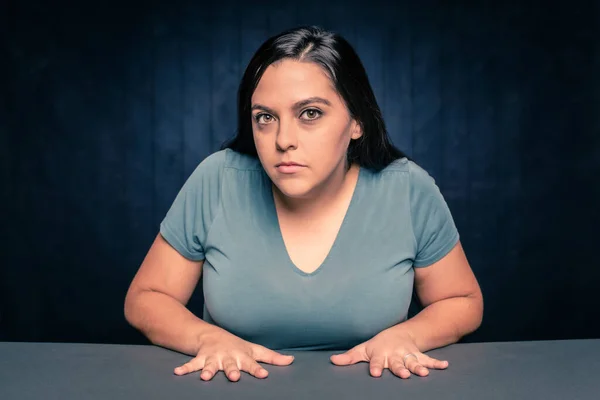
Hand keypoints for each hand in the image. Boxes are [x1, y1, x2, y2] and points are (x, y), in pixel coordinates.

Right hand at [173, 327, 294, 380]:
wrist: (213, 335)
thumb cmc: (238, 347)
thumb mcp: (255, 350)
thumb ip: (272, 358)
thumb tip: (292, 361)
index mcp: (242, 356)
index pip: (252, 364)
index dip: (258, 370)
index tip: (264, 376)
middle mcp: (228, 357)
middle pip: (230, 365)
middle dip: (231, 371)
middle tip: (233, 377)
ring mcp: (214, 358)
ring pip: (211, 365)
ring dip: (208, 370)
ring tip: (206, 377)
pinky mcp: (201, 359)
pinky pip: (192, 364)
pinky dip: (185, 368)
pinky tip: (177, 373)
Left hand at [330, 328, 448, 378]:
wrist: (397, 333)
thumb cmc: (378, 345)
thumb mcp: (363, 349)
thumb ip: (350, 357)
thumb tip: (332, 361)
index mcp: (380, 353)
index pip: (376, 361)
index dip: (375, 367)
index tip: (374, 374)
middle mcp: (395, 354)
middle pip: (397, 362)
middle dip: (400, 368)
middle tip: (403, 375)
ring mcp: (407, 354)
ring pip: (413, 361)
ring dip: (418, 366)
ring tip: (424, 373)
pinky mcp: (418, 355)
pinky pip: (428, 359)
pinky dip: (437, 363)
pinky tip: (445, 366)